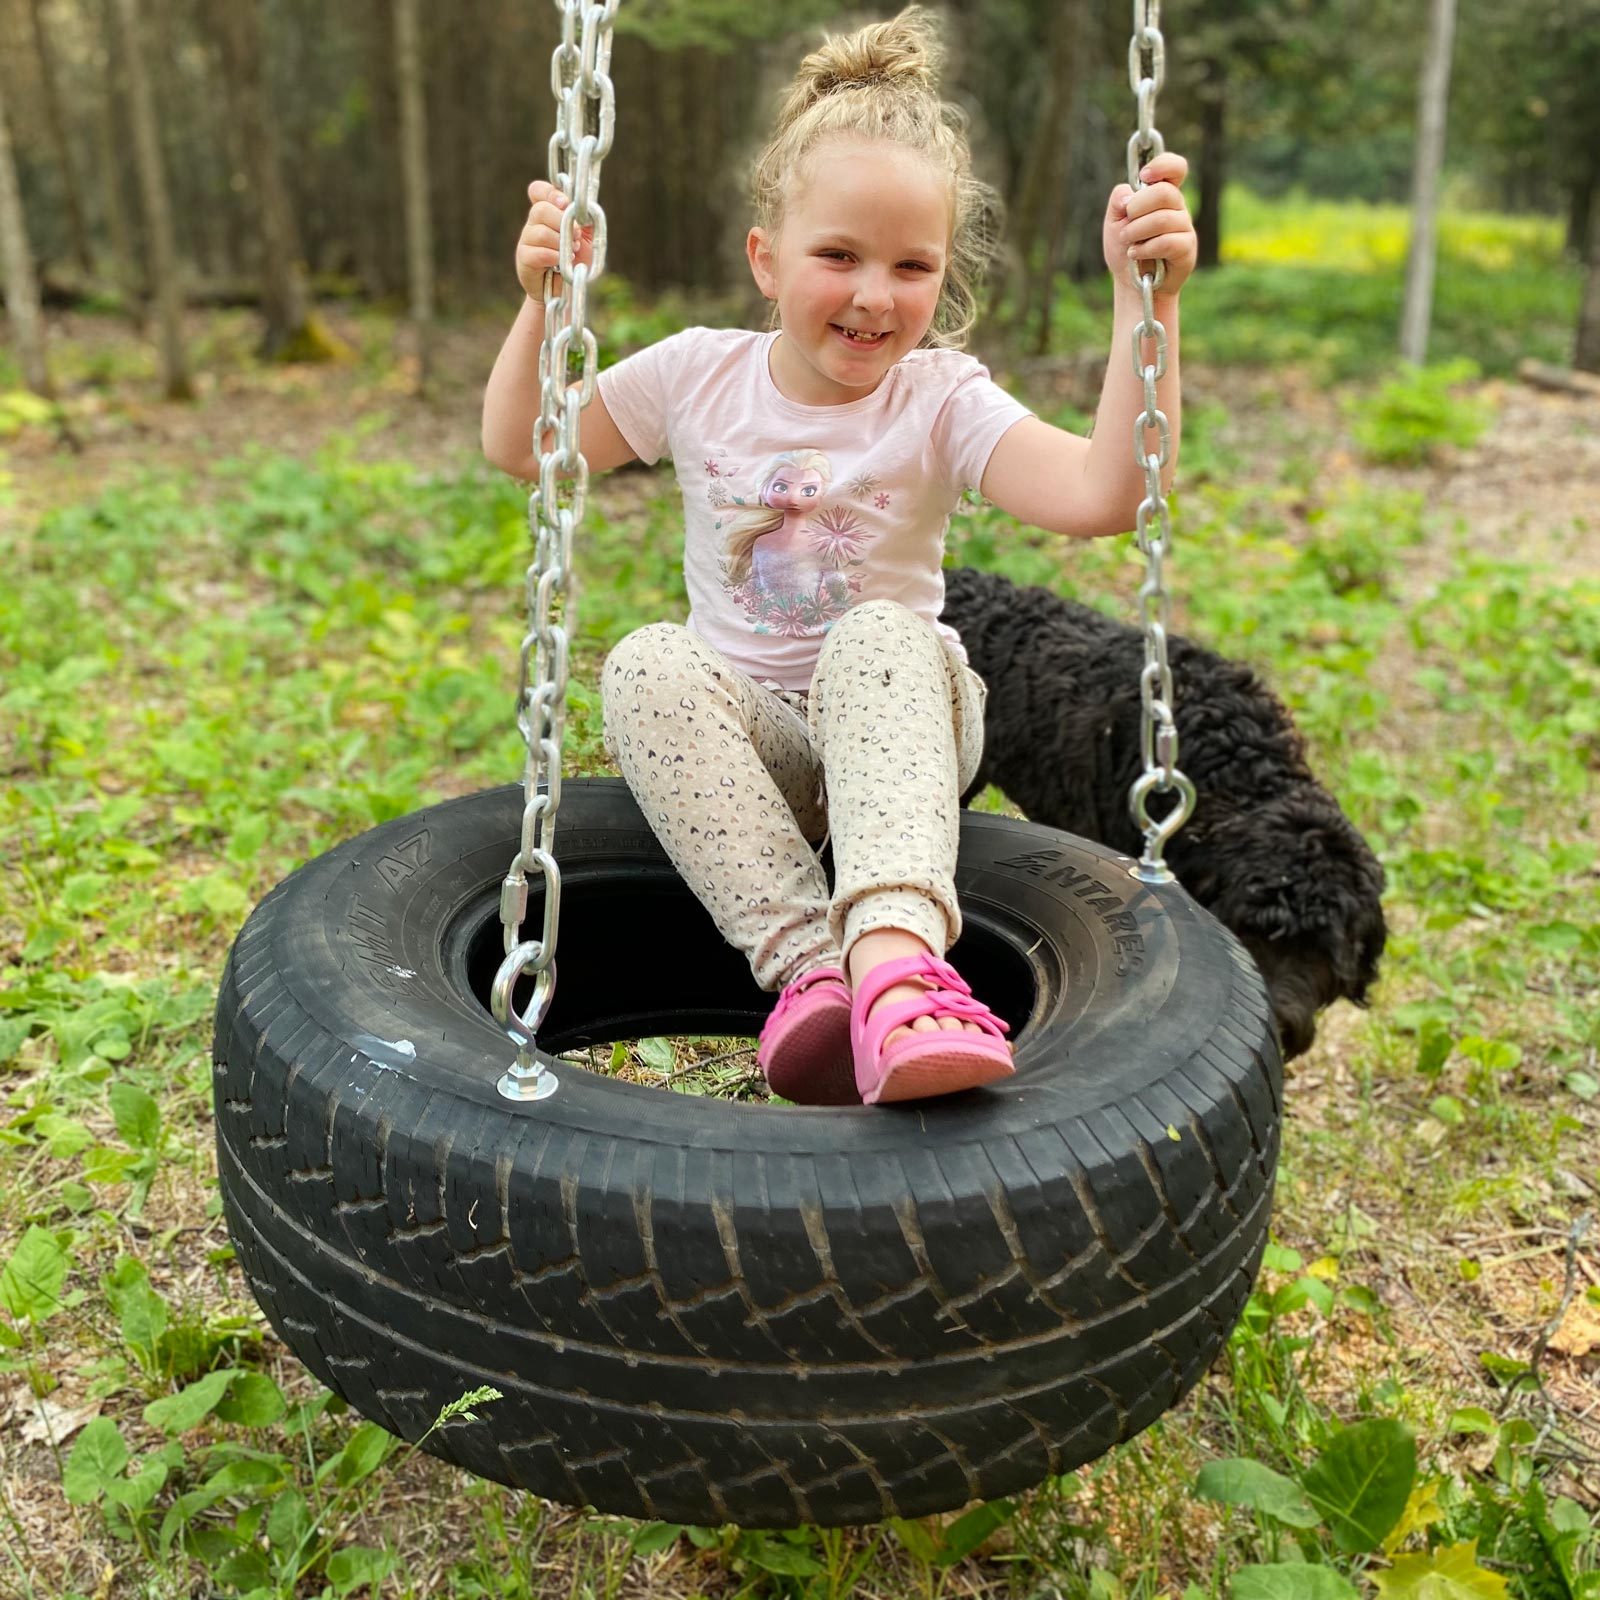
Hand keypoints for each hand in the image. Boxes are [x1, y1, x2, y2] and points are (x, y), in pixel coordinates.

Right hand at [515, 179, 594, 297]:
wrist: (567, 290)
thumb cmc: (576, 262)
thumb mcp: (588, 238)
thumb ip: (586, 220)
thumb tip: (585, 207)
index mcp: (547, 213)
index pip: (538, 191)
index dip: (550, 193)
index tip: (565, 203)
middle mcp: (534, 223)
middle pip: (541, 210)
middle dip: (562, 222)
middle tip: (577, 238)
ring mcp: (526, 240)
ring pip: (540, 232)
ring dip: (560, 242)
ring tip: (571, 253)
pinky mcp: (524, 259)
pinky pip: (537, 253)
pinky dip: (553, 257)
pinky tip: (560, 263)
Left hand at [1103, 152, 1195, 297]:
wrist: (1131, 284)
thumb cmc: (1124, 250)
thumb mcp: (1113, 222)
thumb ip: (1118, 201)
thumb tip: (1129, 195)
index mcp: (1162, 195)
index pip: (1175, 168)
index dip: (1163, 165)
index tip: (1144, 176)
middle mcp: (1178, 207)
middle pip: (1165, 192)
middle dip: (1138, 207)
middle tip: (1126, 222)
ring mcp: (1185, 228)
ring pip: (1164, 219)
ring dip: (1137, 231)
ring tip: (1128, 243)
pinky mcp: (1187, 249)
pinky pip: (1168, 242)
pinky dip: (1146, 248)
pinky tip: (1135, 254)